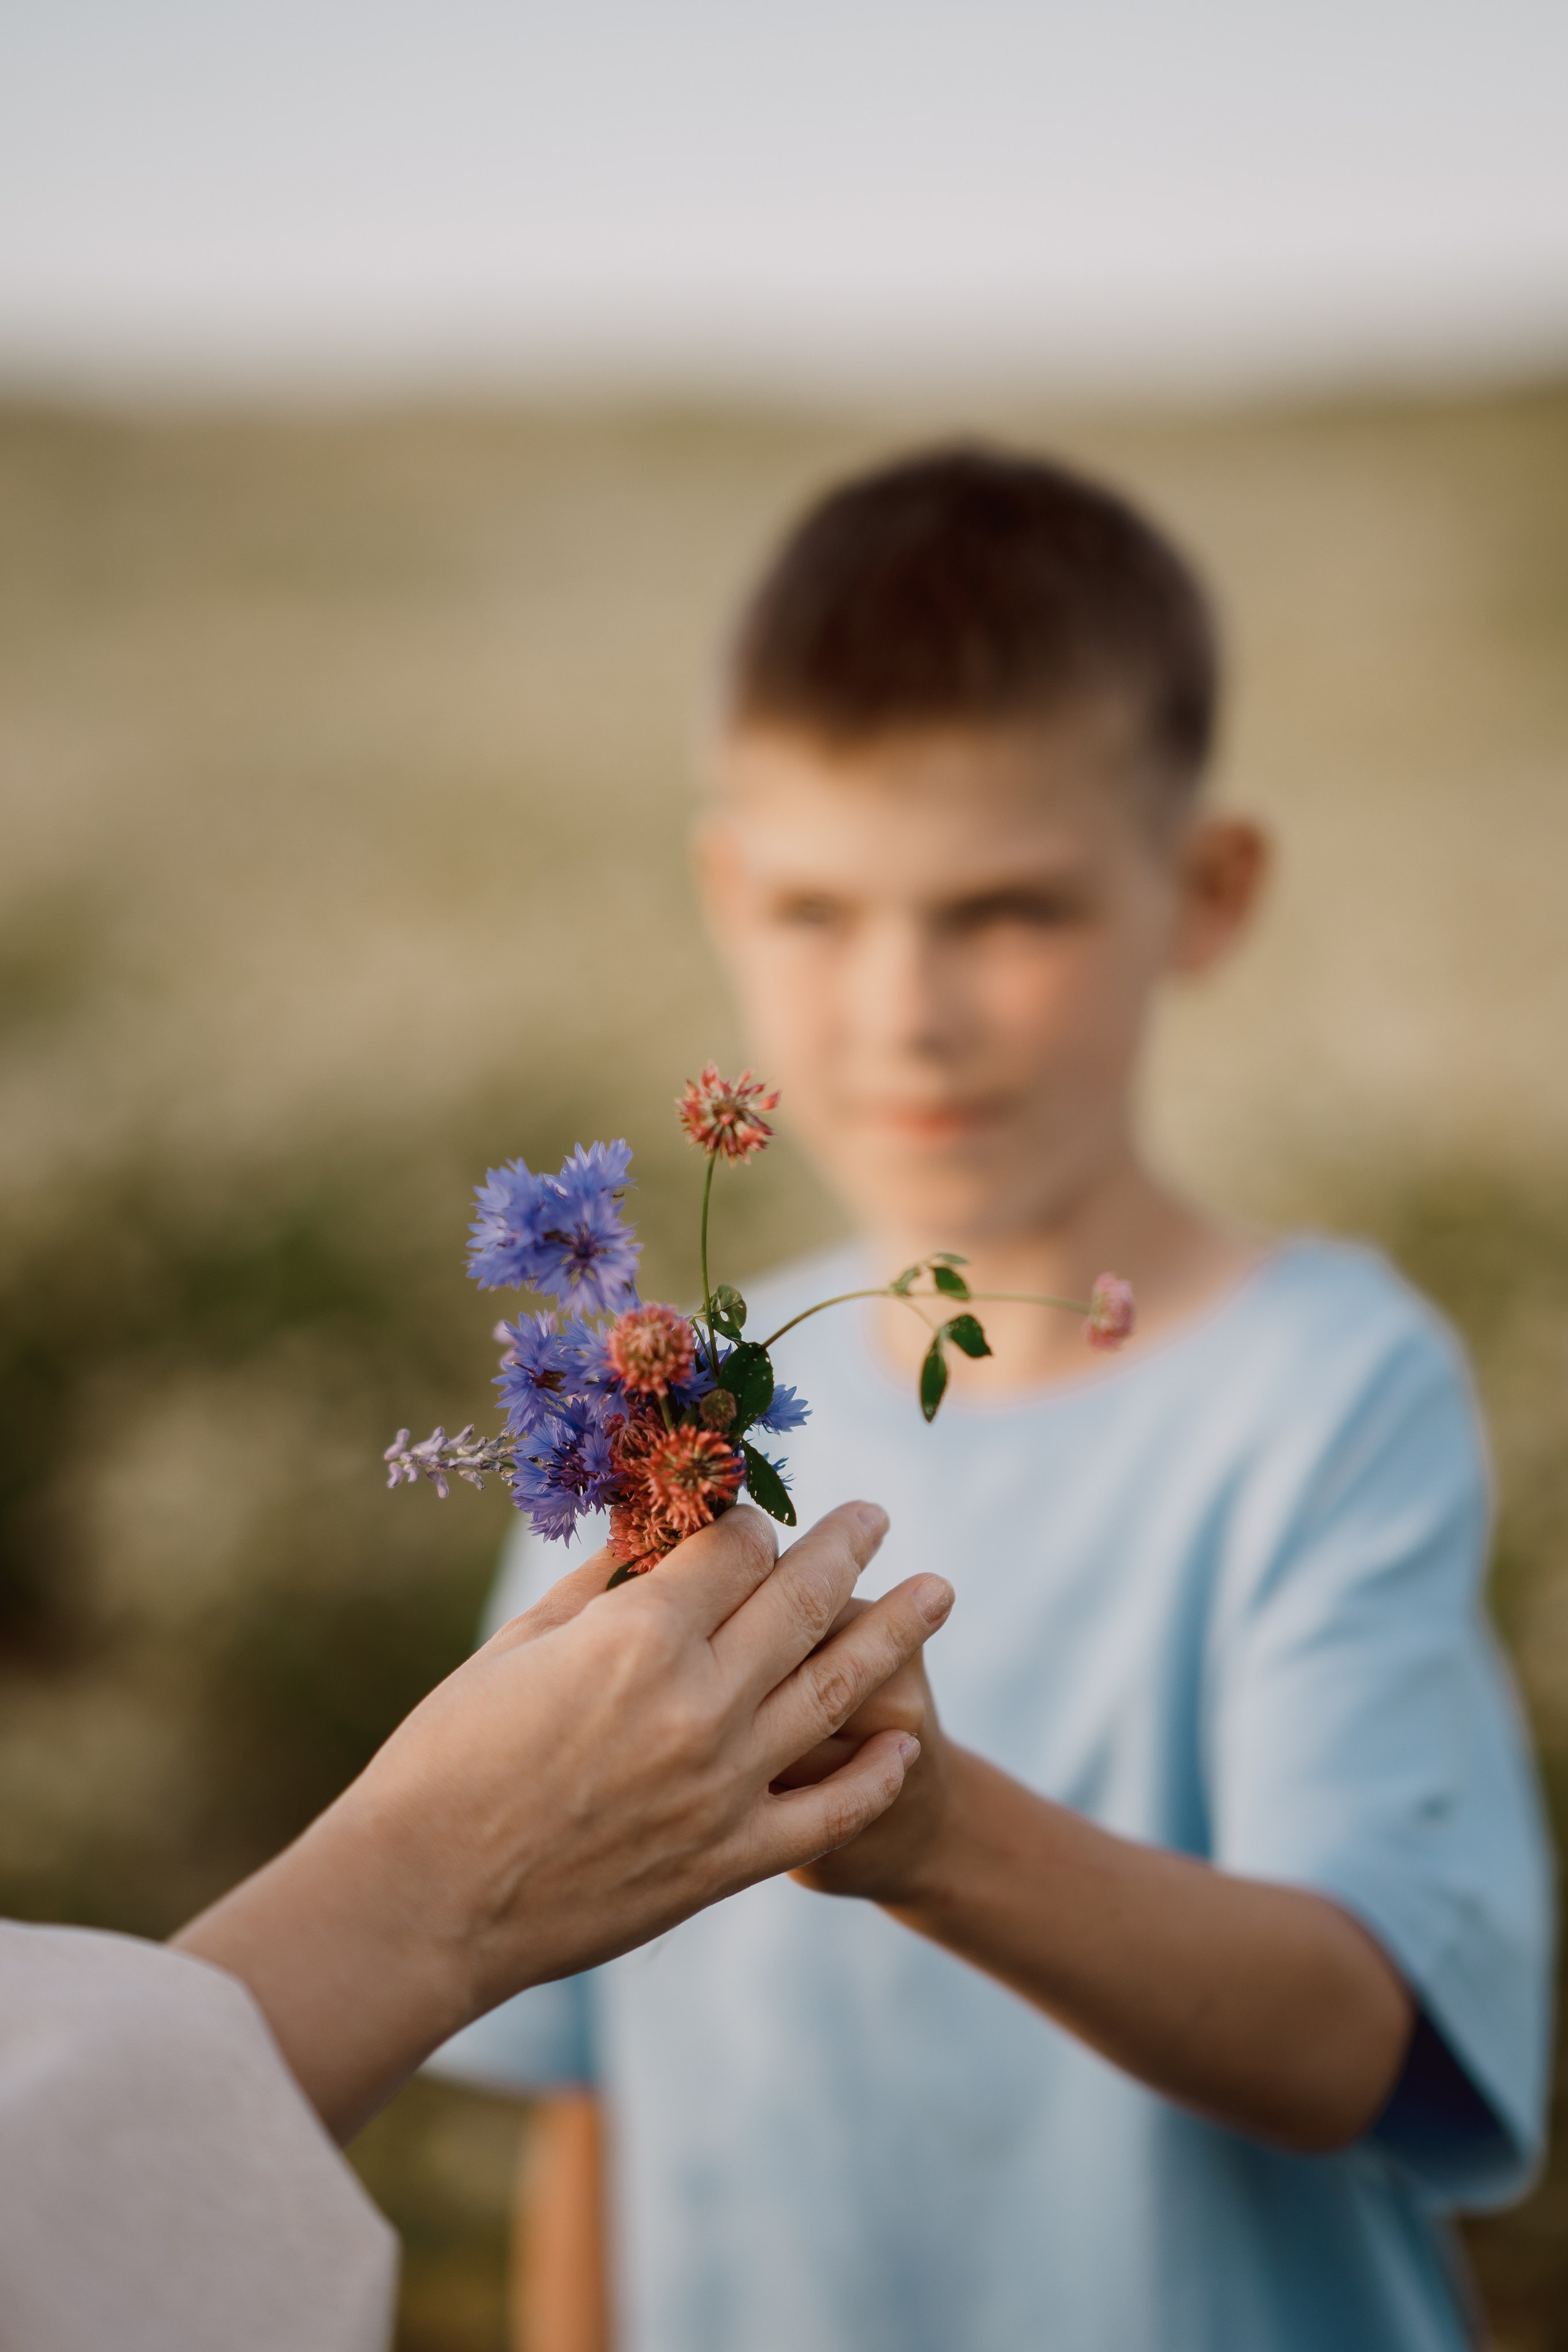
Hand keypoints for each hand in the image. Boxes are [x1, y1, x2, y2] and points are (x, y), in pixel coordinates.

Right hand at [174, 1502, 953, 2138]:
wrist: (424, 1903)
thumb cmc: (446, 1763)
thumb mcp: (517, 1648)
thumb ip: (598, 1589)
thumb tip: (649, 1538)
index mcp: (639, 1636)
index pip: (735, 1550)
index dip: (749, 1524)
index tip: (755, 1519)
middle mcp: (699, 1701)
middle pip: (802, 1600)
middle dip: (847, 1548)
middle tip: (878, 1515)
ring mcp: (726, 1785)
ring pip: (840, 1688)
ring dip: (899, 1631)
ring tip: (940, 1591)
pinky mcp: (730, 1862)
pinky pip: (831, 1810)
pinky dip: (878, 1773)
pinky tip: (909, 1739)